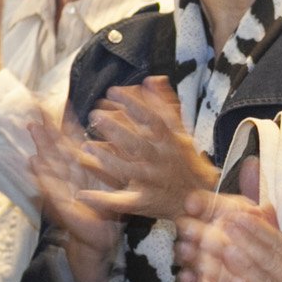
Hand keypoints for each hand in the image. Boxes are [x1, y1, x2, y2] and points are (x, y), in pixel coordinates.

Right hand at [24, 102, 124, 281]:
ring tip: (33, 129)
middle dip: (48, 128)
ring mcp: (64, 190)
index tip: (57, 103)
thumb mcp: (111, 182)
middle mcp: (70, 177)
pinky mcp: (64, 206)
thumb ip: (111, 159)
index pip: (72, 143)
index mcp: (81, 170)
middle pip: (58, 149)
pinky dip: (42, 175)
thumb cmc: (104, 209)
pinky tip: (33, 162)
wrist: (100, 240)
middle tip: (37, 106)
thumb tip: (118, 134)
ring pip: (52, 164)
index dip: (65, 124)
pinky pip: (52, 187)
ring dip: (42, 145)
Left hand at [81, 77, 216, 221]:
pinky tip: (82, 194)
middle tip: (95, 116)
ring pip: (128, 171)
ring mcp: (153, 183)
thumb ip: (165, 105)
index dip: (133, 105)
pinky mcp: (144, 202)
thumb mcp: (180, 131)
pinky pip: (121, 202)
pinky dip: (102, 200)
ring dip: (106, 160)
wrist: (199, 197)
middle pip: (138, 144)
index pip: (152, 120)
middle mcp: (162, 162)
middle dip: (116, 130)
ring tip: (86, 146)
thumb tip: (153, 79)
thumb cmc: (185, 161)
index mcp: (171, 142)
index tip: (112, 92)